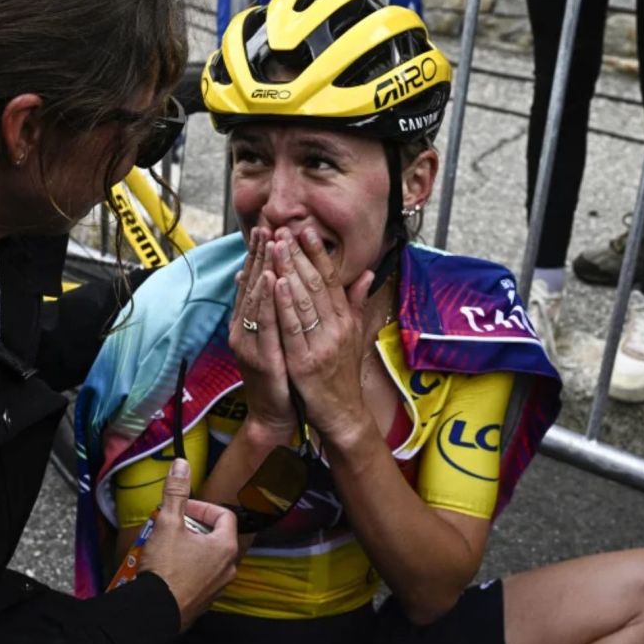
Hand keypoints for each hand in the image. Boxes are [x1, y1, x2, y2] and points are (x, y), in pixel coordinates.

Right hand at [137, 459, 238, 629]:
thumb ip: (176, 493)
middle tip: (171, 526)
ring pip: (207, 557)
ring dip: (189, 547)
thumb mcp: (168, 524)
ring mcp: (218, 586)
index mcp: (225, 546)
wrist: (156, 612)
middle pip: (215, 536)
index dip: (203, 507)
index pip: (224, 516)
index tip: (184, 509)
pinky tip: (166, 569)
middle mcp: (229, 567)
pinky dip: (187, 568)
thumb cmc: (166, 570)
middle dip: (192, 527)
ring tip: (165, 546)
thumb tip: (182, 465)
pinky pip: (200, 577)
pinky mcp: (205, 601)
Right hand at [228, 228, 293, 434]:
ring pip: (256, 300)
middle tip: (266, 227)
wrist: (275, 414)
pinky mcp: (260, 357)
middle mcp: (243, 330)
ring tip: (270, 244)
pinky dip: (268, 300)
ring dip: (263, 269)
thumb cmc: (280, 375)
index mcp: (248, 324)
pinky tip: (273, 280)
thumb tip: (267, 279)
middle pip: (251, 286)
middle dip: (259, 256)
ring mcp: (249, 344)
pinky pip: (265, 324)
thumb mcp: (276, 338)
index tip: (265, 229)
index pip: (252, 283)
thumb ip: (271, 309)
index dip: (257, 256)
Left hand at [268, 226, 373, 440]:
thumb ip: (357, 303)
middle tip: (285, 229)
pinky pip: (293, 328)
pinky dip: (284, 304)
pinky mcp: (305, 363)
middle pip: (316, 284)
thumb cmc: (342, 375)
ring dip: (289, 270)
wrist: (342, 414)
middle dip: (299, 254)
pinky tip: (276, 283)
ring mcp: (322, 345)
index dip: (319, 253)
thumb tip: (367, 273)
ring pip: (304, 301)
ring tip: (277, 245)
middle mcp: (337, 328)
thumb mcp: (354, 335)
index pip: (331, 279)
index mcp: (346, 320)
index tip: (306, 230)